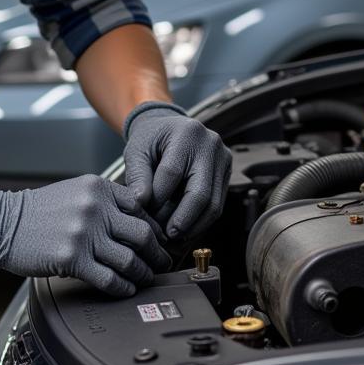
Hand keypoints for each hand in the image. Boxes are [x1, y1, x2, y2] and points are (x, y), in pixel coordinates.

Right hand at [0, 174, 171, 296]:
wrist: (4, 224)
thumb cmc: (39, 211)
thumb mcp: (76, 191)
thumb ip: (105, 202)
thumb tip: (136, 222)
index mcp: (98, 188)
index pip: (141, 208)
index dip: (155, 227)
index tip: (160, 240)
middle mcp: (95, 208)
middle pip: (142, 234)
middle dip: (157, 253)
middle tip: (163, 262)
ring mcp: (84, 234)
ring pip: (129, 260)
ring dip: (143, 274)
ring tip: (146, 279)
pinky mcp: (72, 259)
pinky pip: (109, 279)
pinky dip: (123, 287)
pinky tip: (126, 289)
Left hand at [122, 101, 231, 240]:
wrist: (169, 127)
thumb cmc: (151, 139)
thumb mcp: (137, 151)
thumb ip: (137, 176)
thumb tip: (140, 203)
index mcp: (187, 133)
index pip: (172, 173)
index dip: (157, 199)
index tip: (145, 213)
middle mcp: (211, 145)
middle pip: (200, 193)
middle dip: (181, 220)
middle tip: (165, 236)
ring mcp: (223, 159)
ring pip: (213, 205)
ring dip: (193, 226)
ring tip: (173, 236)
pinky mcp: (227, 173)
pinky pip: (217, 205)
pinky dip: (200, 221)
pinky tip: (184, 229)